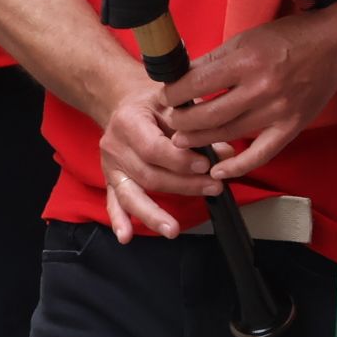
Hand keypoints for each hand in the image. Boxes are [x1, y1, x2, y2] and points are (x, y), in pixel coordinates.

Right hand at [102, 80, 224, 240]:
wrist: (123, 101)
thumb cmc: (155, 101)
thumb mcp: (177, 103)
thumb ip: (198, 126)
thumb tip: (225, 154)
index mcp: (129, 122)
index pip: (154, 148)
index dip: (180, 161)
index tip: (206, 166)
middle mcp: (115, 146)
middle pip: (148, 174)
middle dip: (182, 186)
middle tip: (213, 188)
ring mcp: (110, 165)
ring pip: (131, 193)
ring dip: (153, 213)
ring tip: (172, 229)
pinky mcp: (111, 179)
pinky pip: (113, 201)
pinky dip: (119, 219)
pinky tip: (126, 236)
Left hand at [159, 11, 336, 180]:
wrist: (336, 46)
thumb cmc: (290, 37)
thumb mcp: (247, 38)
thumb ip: (214, 60)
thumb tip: (182, 79)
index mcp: (248, 61)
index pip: (197, 85)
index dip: (174, 94)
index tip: (167, 97)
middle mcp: (262, 88)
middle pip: (208, 115)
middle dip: (181, 120)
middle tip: (171, 120)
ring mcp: (278, 110)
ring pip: (228, 134)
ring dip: (199, 140)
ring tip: (182, 139)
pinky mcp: (292, 126)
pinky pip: (262, 153)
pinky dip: (238, 166)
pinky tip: (218, 171)